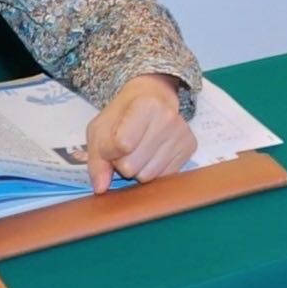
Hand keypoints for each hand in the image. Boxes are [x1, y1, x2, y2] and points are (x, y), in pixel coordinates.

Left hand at [81, 75, 195, 191]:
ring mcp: (182, 133)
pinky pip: (162, 178)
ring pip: (147, 176)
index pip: (121, 146)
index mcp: (145, 105)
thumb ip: (96, 159)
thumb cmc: (122, 115)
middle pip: (132, 166)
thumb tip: (101, 188)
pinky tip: (152, 154)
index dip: (109, 150)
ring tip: (139, 150)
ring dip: (137, 169)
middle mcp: (168, 117)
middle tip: (126, 147)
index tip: (113, 138)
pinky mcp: (190, 147)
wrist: (152, 99)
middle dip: (122, 162)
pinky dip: (152, 170)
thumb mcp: (99, 130)